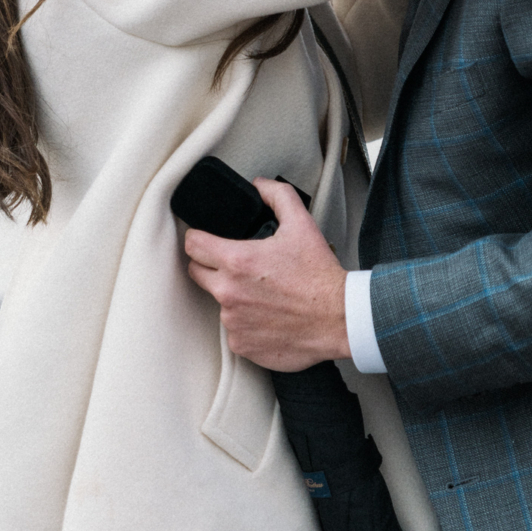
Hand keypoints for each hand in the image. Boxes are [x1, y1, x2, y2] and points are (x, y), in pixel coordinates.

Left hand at [184, 179, 349, 369]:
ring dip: (232, 296)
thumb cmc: (320, 276)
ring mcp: (233, 322)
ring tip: (262, 293)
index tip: (205, 239)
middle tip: (236, 265)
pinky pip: (234, 329)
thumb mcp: (301, 224)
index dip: (198, 237)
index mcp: (237, 261)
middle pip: (197, 273)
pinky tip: (268, 315)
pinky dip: (246, 323)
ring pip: (218, 302)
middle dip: (210, 265)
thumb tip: (259, 185)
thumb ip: (277, 195)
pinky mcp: (242, 345)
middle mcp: (228, 293)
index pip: (193, 244)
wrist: (339, 319)